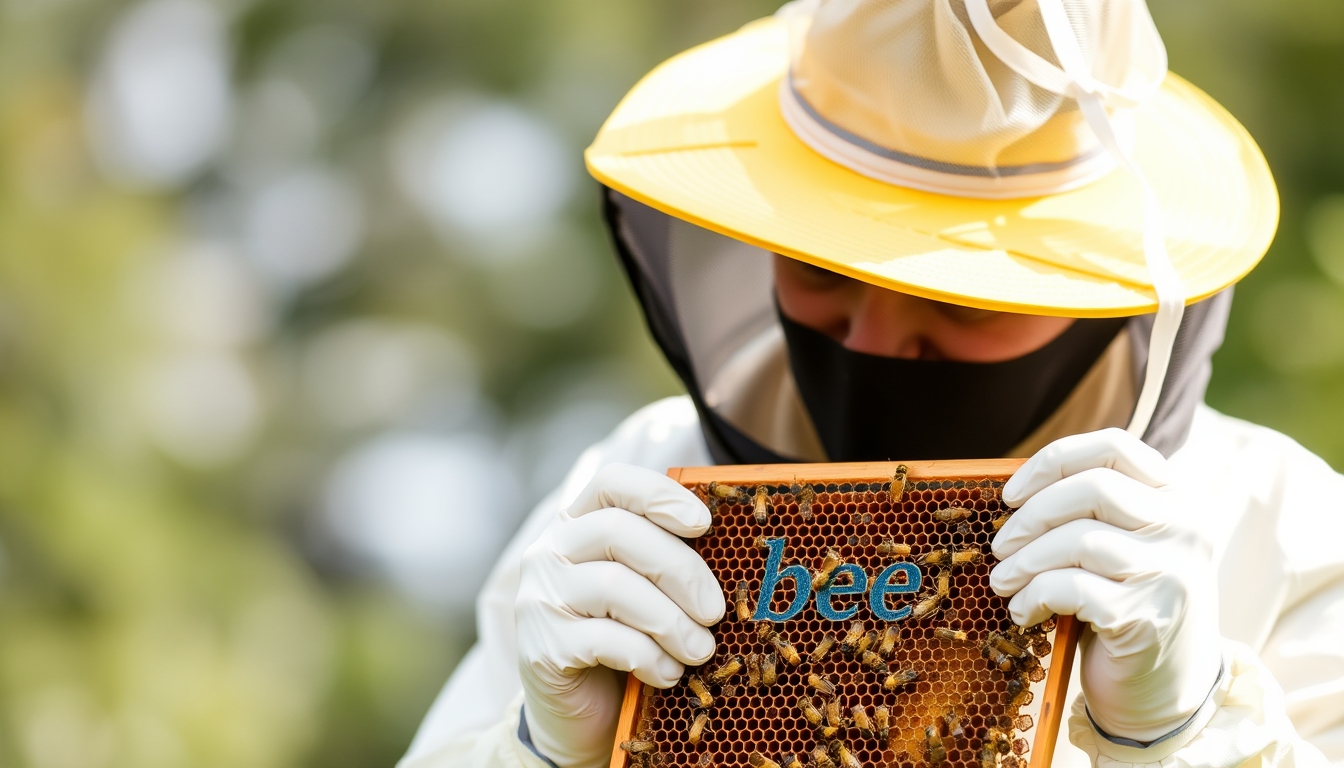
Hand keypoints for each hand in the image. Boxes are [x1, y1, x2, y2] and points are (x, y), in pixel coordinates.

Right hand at [516, 464, 723, 767]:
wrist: (581, 716)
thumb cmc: (625, 640)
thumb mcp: (646, 590)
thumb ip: (668, 559)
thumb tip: (732, 546)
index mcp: (577, 524)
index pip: (611, 482)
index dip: (659, 494)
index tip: (703, 524)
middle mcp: (549, 552)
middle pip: (618, 531)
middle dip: (681, 570)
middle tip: (716, 611)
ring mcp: (539, 599)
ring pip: (615, 587)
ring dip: (672, 622)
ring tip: (700, 650)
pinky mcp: (542, 648)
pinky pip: (607, 641)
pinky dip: (650, 658)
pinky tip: (668, 674)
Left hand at [990, 428, 1221, 742]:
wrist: (1167, 690)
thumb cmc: (1127, 605)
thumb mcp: (1123, 547)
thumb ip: (1090, 512)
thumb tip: (1012, 492)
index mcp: (1177, 498)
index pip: (1115, 447)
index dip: (1053, 461)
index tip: (1011, 493)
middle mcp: (1185, 528)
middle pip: (1092, 488)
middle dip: (1031, 515)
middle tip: (1000, 544)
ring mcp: (1172, 572)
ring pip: (1079, 540)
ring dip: (1025, 561)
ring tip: (1003, 581)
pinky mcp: (1147, 616)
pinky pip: (1070, 589)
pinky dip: (1033, 597)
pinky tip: (1023, 612)